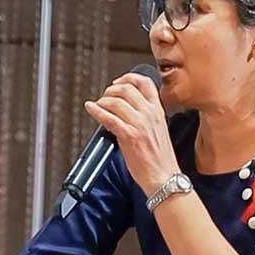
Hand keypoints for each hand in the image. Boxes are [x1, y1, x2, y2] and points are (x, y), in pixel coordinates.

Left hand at [84, 71, 180, 194]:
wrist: (163, 177)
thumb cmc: (160, 159)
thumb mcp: (158, 130)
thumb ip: (145, 116)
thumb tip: (126, 109)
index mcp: (158, 111)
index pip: (145, 83)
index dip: (128, 78)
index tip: (118, 81)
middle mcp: (149, 114)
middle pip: (127, 88)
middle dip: (111, 90)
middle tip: (104, 96)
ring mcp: (139, 124)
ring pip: (115, 101)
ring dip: (102, 100)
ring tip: (97, 105)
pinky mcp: (129, 136)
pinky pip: (108, 118)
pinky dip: (96, 111)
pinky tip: (91, 109)